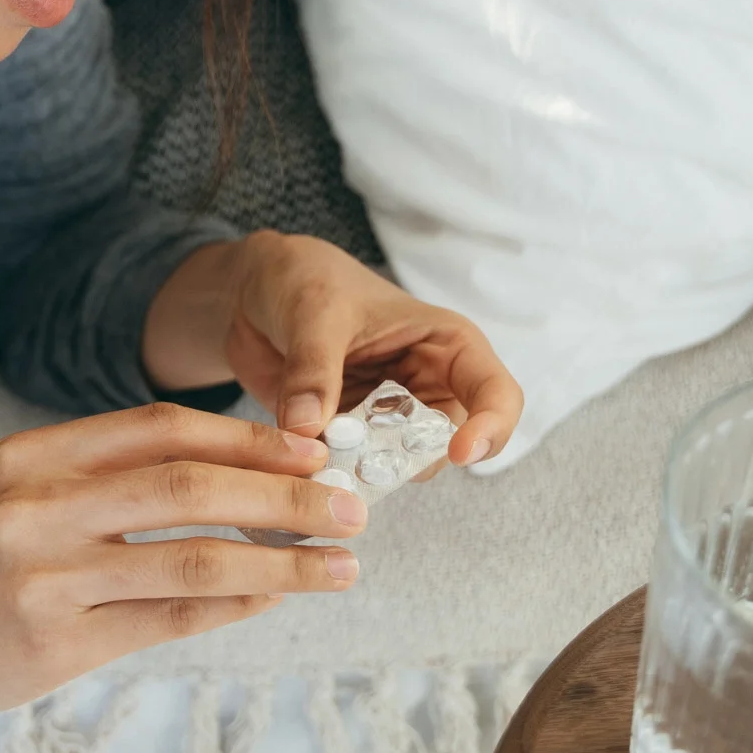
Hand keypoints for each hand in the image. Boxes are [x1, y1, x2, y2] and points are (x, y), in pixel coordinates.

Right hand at [0, 402, 365, 716]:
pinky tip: (275, 597)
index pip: (162, 428)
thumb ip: (116, 478)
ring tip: (340, 566)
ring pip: (193, 558)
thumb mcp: (29, 491)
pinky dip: (235, 604)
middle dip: (285, 497)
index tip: (314, 452)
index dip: (247, 438)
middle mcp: (39, 507)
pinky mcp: (57, 640)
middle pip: (188, 488)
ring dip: (283, 562)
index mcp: (36, 455)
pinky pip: (170, 618)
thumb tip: (248, 476)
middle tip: (352, 507)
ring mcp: (47, 576)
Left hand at [142, 230, 523, 472]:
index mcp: (444, 344)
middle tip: (365, 465)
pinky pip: (351, 468)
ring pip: (397, 464)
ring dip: (365, 472)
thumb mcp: (313, 313)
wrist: (256, 290)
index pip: (496, 394)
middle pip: (448, 444)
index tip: (460, 452)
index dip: (490, 428)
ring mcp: (386, 416)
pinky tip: (302, 467)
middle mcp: (425, 386)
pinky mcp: (346, 436)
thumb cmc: (305, 279)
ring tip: (324, 463)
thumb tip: (308, 428)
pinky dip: (332, 473)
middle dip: (411, 461)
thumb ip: (314, 369)